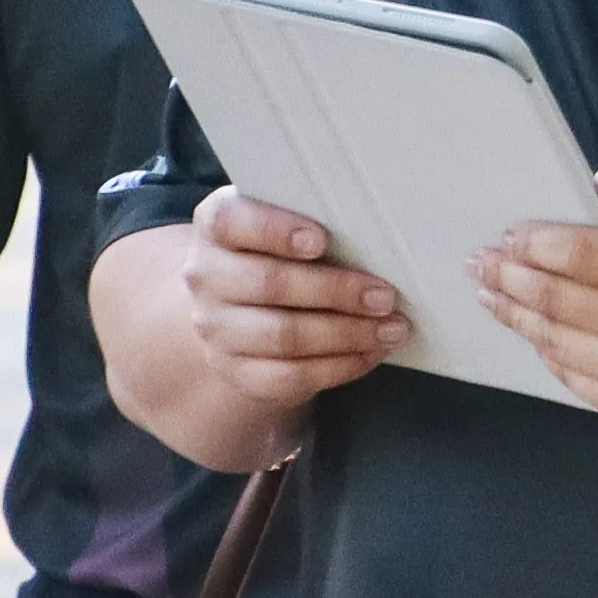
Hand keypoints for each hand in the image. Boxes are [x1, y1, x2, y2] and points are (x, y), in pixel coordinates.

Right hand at [168, 185, 409, 416]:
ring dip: (346, 333)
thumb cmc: (281, 253)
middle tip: (385, 296)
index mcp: (216, 227)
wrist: (241, 306)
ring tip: (391, 328)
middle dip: (335, 291)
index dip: (275, 231)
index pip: (232, 221)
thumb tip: (379, 238)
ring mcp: (215, 328)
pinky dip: (338, 366)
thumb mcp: (287, 225)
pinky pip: (288, 376)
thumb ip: (316, 222)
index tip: (320, 240)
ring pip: (282, 336)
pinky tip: (371, 352)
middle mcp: (206, 276)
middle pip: (268, 284)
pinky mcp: (235, 370)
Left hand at [473, 171, 597, 432]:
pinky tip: (535, 331)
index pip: (577, 253)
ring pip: (555, 342)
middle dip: (508, 277)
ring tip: (491, 295)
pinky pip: (574, 379)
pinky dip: (548, 352)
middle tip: (479, 262)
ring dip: (516, 315)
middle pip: (555, 299)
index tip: (509, 234)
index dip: (532, 242)